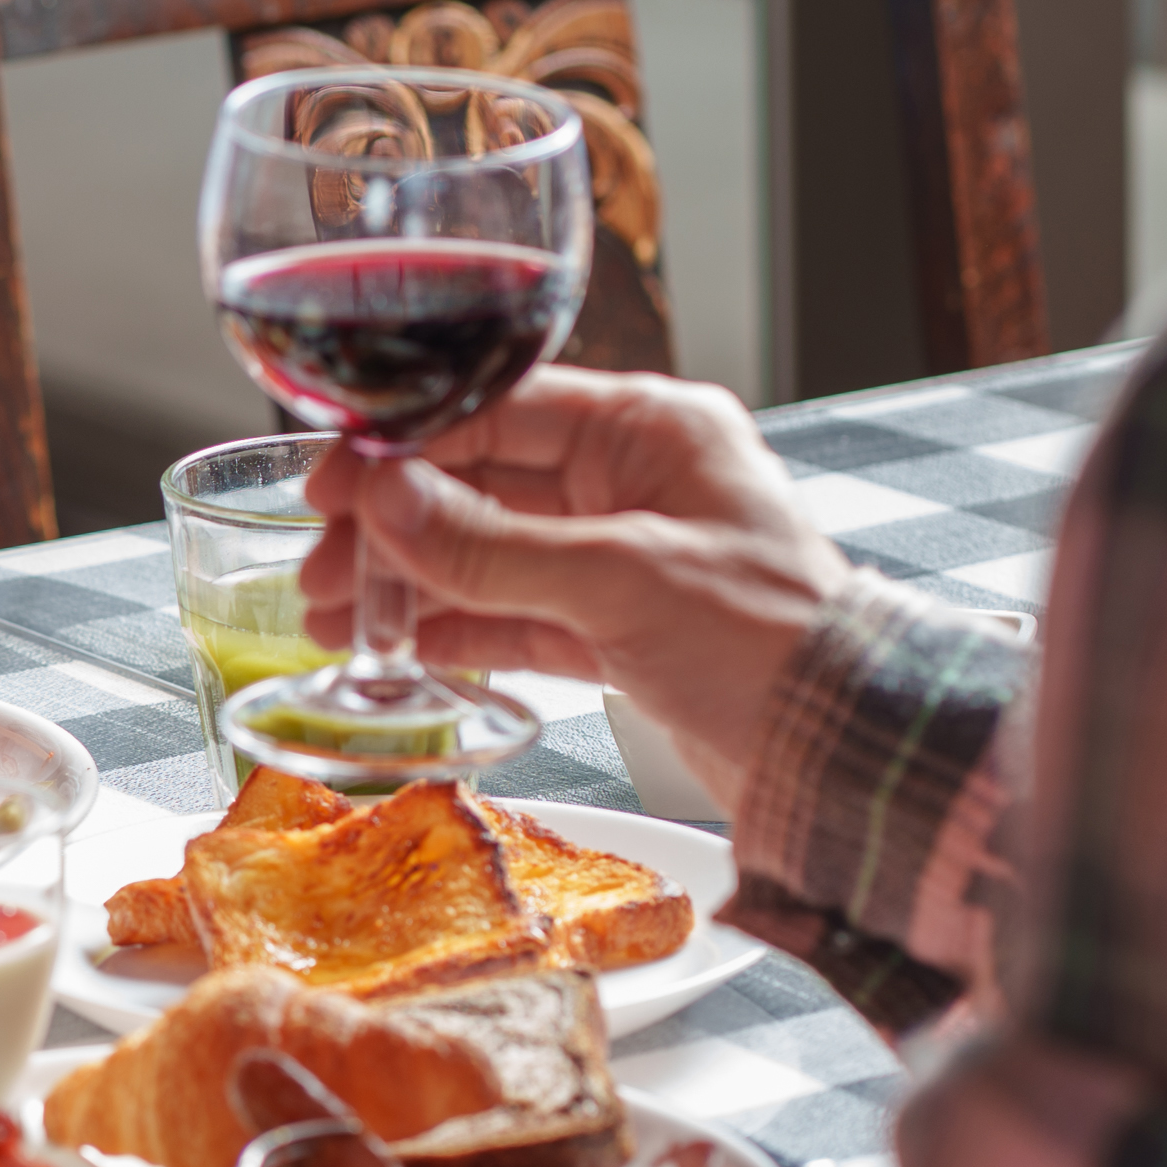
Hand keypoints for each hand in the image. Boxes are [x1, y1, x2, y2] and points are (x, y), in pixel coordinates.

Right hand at [304, 368, 851, 803]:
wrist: (848, 755)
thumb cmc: (777, 645)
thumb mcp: (622, 582)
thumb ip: (493, 546)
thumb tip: (386, 503)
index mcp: (652, 431)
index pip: (499, 410)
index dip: (405, 447)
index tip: (333, 483)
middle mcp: (634, 483)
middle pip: (481, 484)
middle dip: (394, 528)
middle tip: (319, 568)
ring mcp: (624, 557)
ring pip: (489, 555)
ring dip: (411, 585)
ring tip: (333, 618)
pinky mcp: (618, 631)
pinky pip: (514, 616)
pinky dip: (456, 631)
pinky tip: (396, 646)